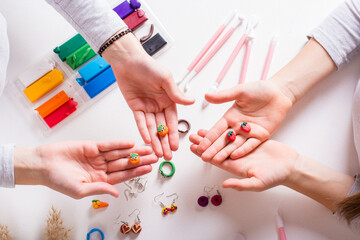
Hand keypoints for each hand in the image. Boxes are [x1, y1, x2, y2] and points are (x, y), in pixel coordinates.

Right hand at [15, 140, 157, 198]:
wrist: (43, 164)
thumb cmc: (58, 180)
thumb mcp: (79, 190)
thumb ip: (99, 189)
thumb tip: (116, 193)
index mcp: (100, 181)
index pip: (123, 176)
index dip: (136, 172)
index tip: (149, 168)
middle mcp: (101, 168)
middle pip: (125, 164)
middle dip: (140, 160)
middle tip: (155, 156)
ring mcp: (98, 157)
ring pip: (119, 153)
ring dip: (133, 151)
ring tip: (148, 148)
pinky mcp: (92, 146)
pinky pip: (108, 145)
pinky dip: (119, 144)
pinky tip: (130, 143)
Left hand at [103, 33, 194, 159]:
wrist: (128, 60)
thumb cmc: (148, 66)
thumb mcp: (165, 79)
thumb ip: (176, 93)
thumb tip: (191, 102)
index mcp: (169, 100)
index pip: (172, 121)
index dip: (174, 134)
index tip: (176, 146)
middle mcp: (159, 106)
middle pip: (162, 128)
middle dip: (165, 142)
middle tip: (167, 156)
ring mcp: (147, 108)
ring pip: (151, 128)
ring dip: (155, 141)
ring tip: (157, 153)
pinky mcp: (135, 108)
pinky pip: (140, 122)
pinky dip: (143, 131)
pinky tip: (147, 140)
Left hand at [190, 129, 298, 190]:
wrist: (290, 166)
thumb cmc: (276, 176)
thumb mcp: (257, 182)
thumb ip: (241, 184)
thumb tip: (224, 185)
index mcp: (236, 167)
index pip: (215, 160)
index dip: (204, 154)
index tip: (192, 148)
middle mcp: (237, 157)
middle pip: (216, 149)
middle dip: (204, 143)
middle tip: (191, 136)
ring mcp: (243, 149)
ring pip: (224, 141)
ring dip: (212, 136)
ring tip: (200, 130)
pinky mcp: (251, 141)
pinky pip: (236, 134)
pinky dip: (227, 130)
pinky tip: (220, 126)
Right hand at [196, 81, 292, 162]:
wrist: (279, 93)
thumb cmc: (259, 89)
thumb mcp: (240, 91)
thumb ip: (224, 96)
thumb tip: (206, 96)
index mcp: (230, 117)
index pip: (216, 130)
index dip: (208, 138)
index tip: (199, 145)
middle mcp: (237, 126)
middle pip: (223, 140)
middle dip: (213, 149)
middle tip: (203, 157)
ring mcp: (249, 132)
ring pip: (235, 145)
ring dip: (225, 153)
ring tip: (216, 161)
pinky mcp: (261, 136)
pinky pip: (251, 145)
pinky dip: (243, 150)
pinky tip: (234, 156)